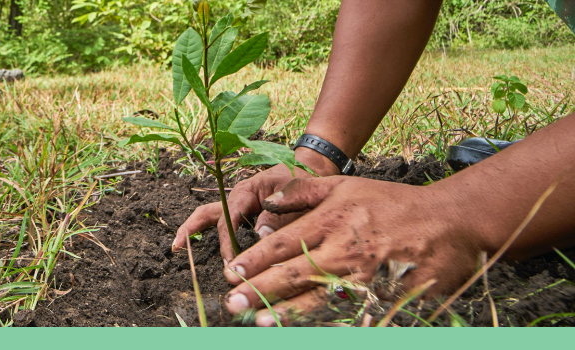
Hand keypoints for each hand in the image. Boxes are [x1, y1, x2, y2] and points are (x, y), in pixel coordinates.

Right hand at [171, 147, 339, 261]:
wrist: (308, 169)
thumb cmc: (300, 180)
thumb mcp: (293, 196)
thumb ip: (279, 216)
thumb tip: (261, 237)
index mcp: (246, 191)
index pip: (229, 217)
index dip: (227, 240)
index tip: (229, 260)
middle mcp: (236, 198)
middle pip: (208, 213)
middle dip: (192, 229)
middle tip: (178, 248)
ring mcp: (237, 204)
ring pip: (209, 216)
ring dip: (193, 229)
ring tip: (177, 247)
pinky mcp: (242, 212)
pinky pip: (222, 222)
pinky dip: (209, 233)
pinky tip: (203, 249)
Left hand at [221, 176, 490, 325]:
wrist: (449, 222)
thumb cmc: (394, 203)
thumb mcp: (347, 186)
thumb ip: (303, 190)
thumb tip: (267, 201)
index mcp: (332, 219)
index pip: (284, 243)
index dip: (255, 260)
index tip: (233, 272)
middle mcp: (344, 249)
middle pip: (293, 273)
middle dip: (260, 289)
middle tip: (232, 303)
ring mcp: (364, 276)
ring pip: (316, 298)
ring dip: (285, 312)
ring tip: (258, 321)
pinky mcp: (384, 296)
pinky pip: (348, 313)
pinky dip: (325, 323)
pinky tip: (305, 330)